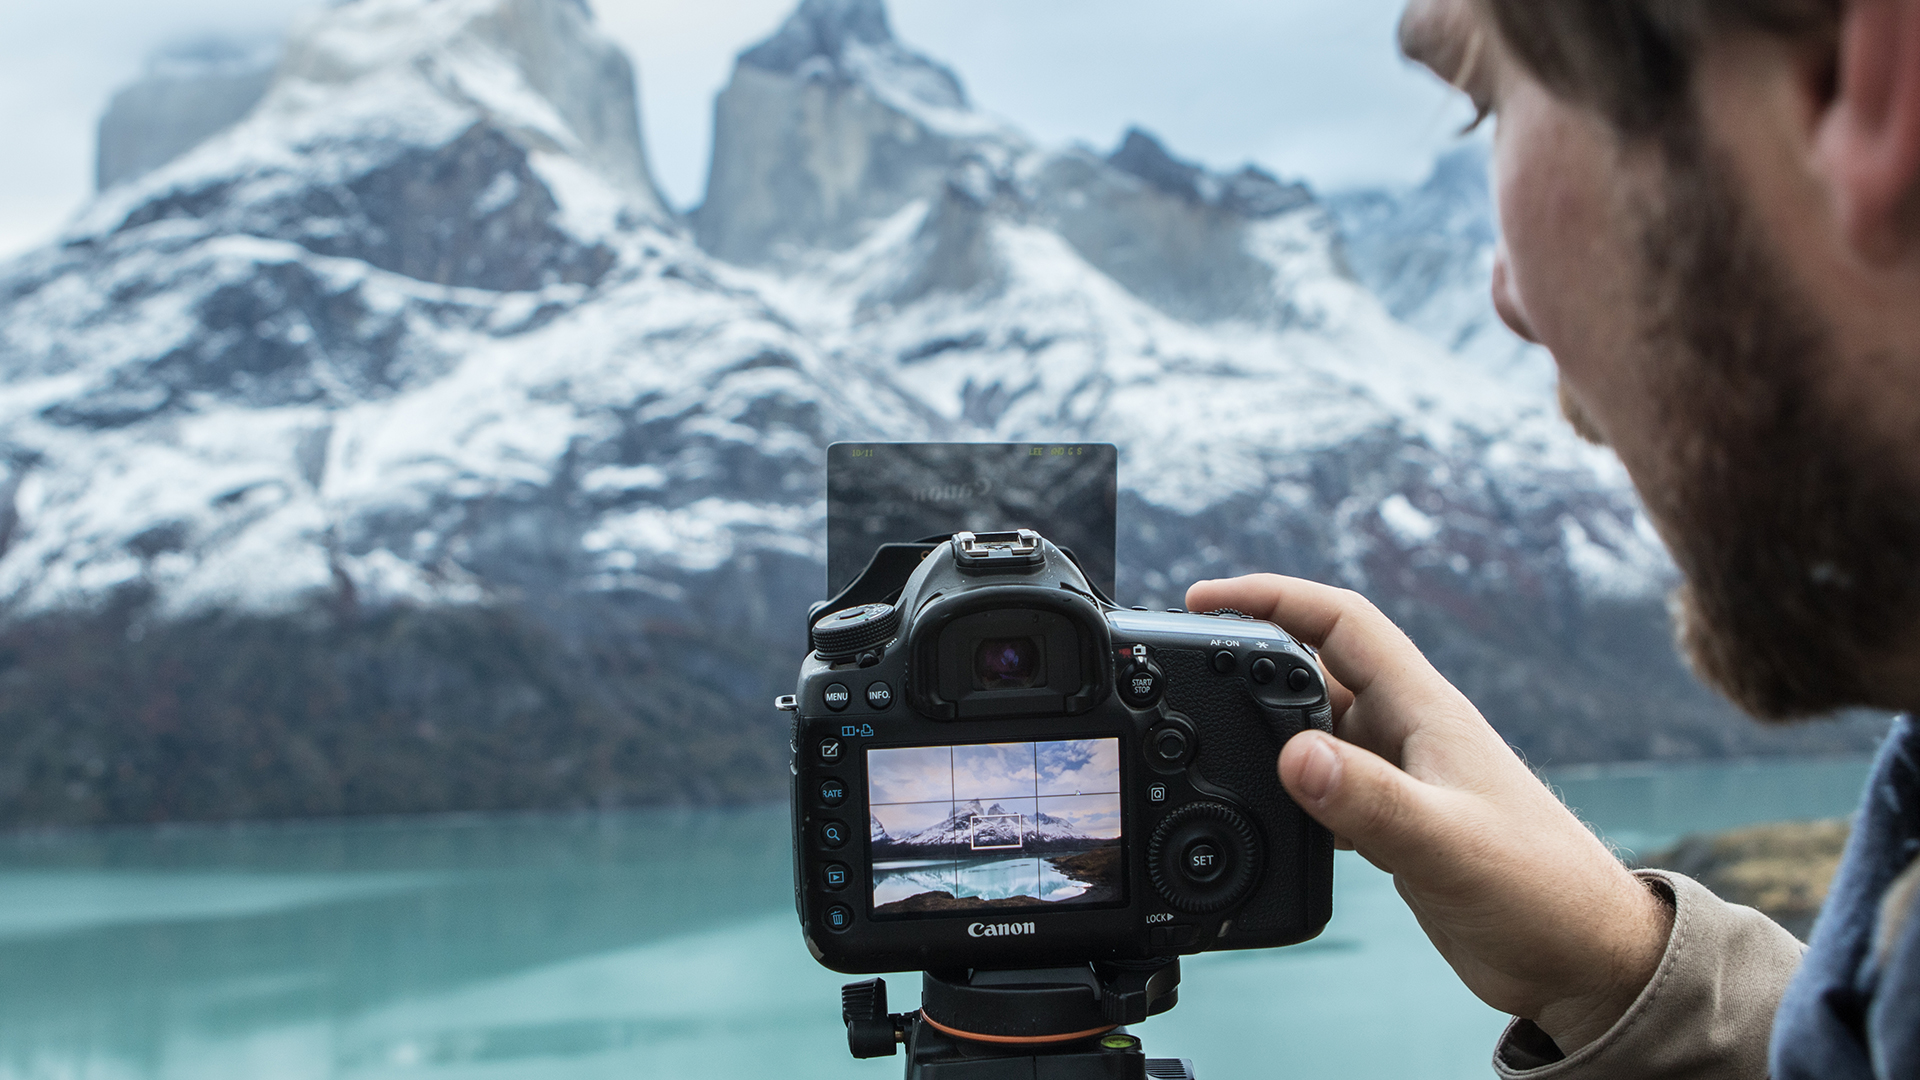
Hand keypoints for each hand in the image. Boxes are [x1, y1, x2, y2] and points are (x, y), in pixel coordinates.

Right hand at [1186, 574, 1672, 1053]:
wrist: (1585, 960)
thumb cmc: (1544, 892)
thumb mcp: (1448, 844)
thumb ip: (1370, 801)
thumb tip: (1293, 756)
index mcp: (1425, 710)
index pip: (1340, 621)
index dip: (1271, 597)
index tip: (1206, 599)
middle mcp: (1410, 733)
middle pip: (1315, 669)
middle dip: (1251, 659)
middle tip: (1189, 671)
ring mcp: (1403, 778)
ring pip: (1316, 730)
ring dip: (1264, 730)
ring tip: (1209, 739)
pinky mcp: (1397, 824)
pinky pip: (1326, 788)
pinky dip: (1287, 792)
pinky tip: (1262, 817)